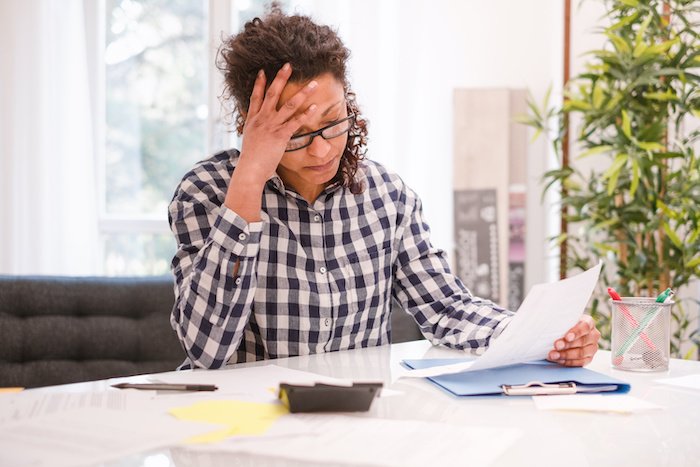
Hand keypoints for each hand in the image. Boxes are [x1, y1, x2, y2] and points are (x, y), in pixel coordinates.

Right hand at [236, 63, 318, 183]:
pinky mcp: (281, 135)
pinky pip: (296, 121)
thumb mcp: (249, 140)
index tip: (263, 71)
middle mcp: (262, 119)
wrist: (250, 169)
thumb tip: (255, 129)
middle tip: (288, 65)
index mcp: (252, 120)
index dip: (258, 83)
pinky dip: (306, 113)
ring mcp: (271, 126)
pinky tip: (315, 106)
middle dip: (280, 78)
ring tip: (313, 84)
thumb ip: (254, 131)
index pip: (255, 97)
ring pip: (288, 105)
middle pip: (272, 94)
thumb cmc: (251, 159)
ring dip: (302, 93)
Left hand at [547, 315, 600, 366]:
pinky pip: (580, 362)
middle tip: (556, 345)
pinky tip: (559, 360)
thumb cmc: (563, 325)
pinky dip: (568, 362)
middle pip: (582, 341)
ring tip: (553, 355)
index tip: (567, 337)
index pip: (585, 327)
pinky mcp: (589, 358)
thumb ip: (559, 322)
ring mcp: (592, 348)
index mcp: (588, 322)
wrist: (564, 334)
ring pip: (581, 353)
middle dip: (567, 345)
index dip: (576, 332)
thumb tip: (548, 324)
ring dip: (565, 355)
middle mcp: (593, 335)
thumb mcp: (562, 320)